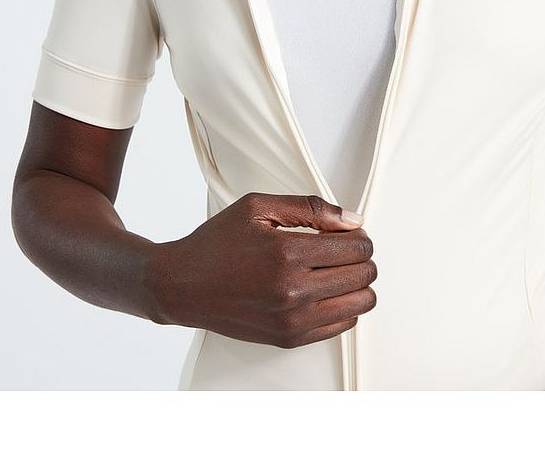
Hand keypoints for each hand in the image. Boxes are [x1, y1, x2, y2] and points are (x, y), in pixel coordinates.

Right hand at [147, 192, 376, 348]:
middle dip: (361, 258)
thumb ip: (309, 208)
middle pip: (364, 275)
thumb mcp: (257, 207)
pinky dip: (343, 306)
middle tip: (343, 250)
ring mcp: (292, 319)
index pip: (357, 247)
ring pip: (361, 303)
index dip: (359, 236)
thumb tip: (352, 220)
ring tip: (336, 271)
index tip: (348, 233)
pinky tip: (324, 292)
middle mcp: (293, 290)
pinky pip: (342, 325)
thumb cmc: (216, 244)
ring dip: (357, 284)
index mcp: (287, 252)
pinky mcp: (289, 338)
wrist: (181, 285)